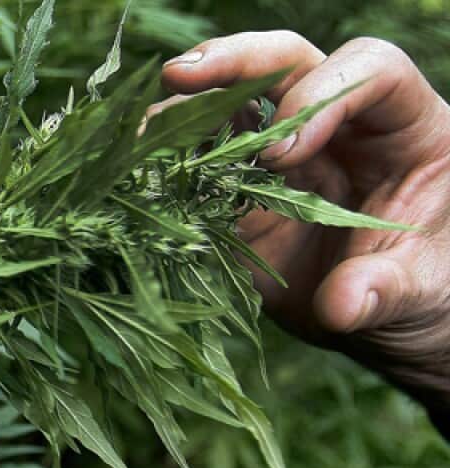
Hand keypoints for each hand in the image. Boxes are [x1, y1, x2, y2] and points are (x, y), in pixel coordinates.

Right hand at [161, 32, 449, 413]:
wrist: (390, 320)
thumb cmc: (428, 289)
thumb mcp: (422, 292)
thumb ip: (386, 289)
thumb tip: (342, 304)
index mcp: (403, 127)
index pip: (368, 71)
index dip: (323, 96)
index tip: (285, 155)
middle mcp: (338, 124)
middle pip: (287, 61)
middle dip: (234, 62)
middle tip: (181, 76)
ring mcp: (282, 156)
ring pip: (232, 103)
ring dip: (183, 109)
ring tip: (139, 133)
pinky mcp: (240, 194)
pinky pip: (200, 166)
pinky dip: (165, 167)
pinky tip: (133, 176)